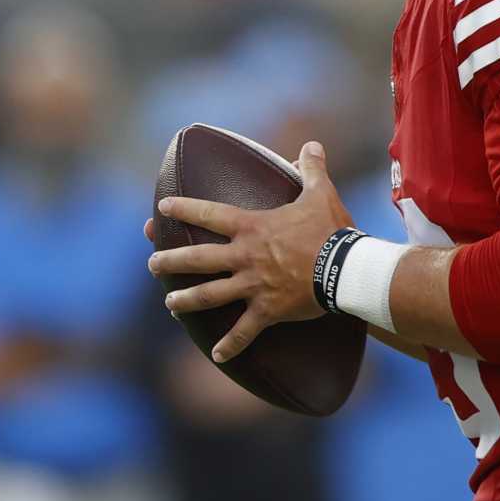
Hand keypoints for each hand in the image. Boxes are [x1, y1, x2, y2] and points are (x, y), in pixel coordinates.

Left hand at [145, 141, 351, 363]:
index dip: (183, 209)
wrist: (346, 268)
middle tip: (152, 264)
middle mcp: (244, 256)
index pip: (209, 214)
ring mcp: (253, 285)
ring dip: (186, 301)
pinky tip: (217, 355)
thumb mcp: (321, 194)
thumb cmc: (332, 229)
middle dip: (170, 261)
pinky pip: (245, 331)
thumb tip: (313, 145)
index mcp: (252, 228)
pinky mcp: (267, 310)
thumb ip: (312, 169)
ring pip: (209, 295)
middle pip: (197, 259)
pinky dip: (231, 345)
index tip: (162, 208)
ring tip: (170, 304)